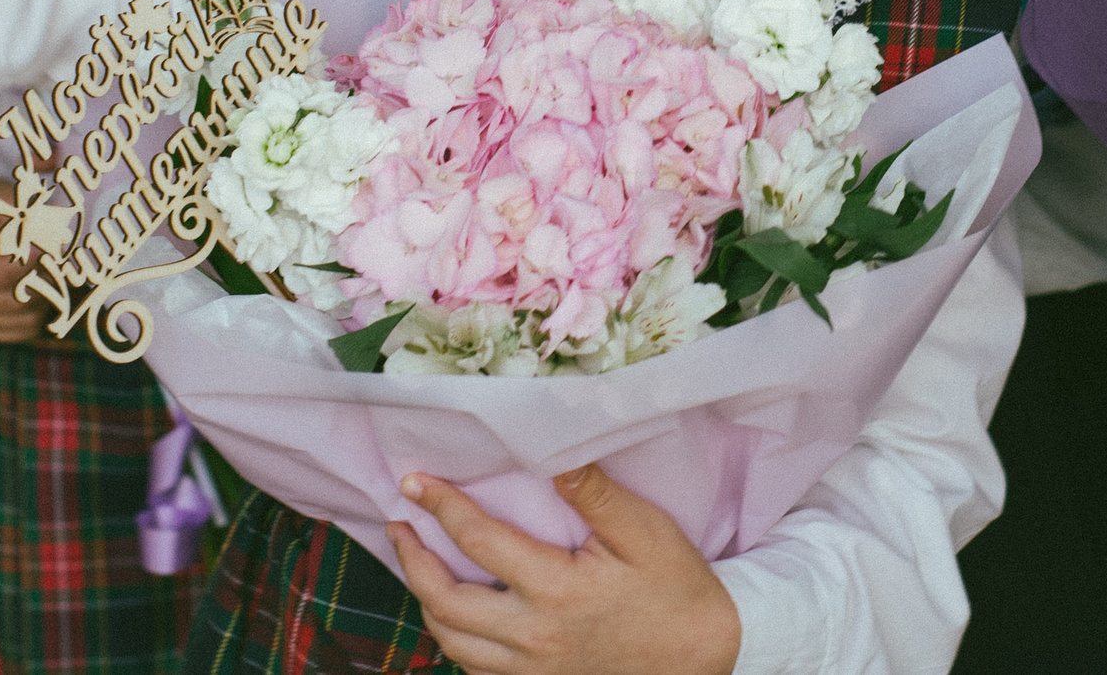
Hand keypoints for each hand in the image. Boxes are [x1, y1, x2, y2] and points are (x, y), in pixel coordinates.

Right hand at [0, 180, 42, 344]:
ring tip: (54, 268)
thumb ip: (20, 214)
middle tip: (64, 259)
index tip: (56, 248)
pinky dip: (44, 311)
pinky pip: (27, 331)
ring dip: (50, 295)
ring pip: (27, 319)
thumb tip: (50, 237)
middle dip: (47, 280)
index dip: (36, 263)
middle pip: (18, 301)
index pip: (3, 274)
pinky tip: (43, 285)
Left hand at [387, 467, 739, 674]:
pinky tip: (454, 615)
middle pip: (446, 601)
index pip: (478, 542)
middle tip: (398, 525)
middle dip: (412, 559)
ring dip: (425, 601)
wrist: (708, 658)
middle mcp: (534, 637)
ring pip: (452, 643)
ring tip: (416, 564)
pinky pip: (476, 672)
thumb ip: (595, 493)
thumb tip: (552, 454)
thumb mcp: (645, 531)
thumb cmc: (676, 588)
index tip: (415, 481)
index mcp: (557, 590)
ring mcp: (534, 671)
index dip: (441, 506)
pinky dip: (453, 641)